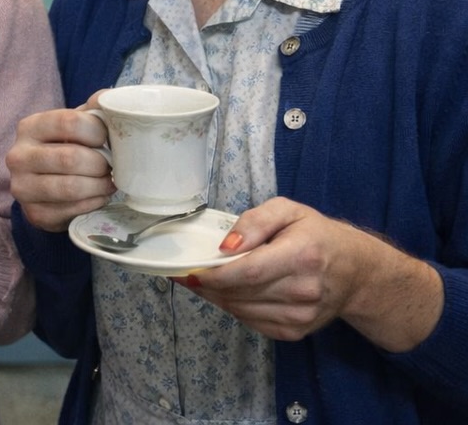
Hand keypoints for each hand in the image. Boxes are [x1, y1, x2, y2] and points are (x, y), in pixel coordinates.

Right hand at [6, 93, 116, 231]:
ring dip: (99, 186)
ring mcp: (22, 187)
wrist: (46, 182)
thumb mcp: (77, 123)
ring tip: (109, 182)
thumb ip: (94, 108)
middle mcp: (17, 156)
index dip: (96, 131)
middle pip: (70, 158)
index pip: (68, 122)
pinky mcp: (33, 214)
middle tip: (112, 166)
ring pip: (70, 187)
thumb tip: (109, 99)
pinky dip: (93, 204)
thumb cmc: (67, 147)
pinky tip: (98, 197)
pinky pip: (70, 210)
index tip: (106, 139)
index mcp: (29, 127)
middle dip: (100, 164)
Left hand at [175, 197, 442, 351]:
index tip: (186, 269)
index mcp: (302, 256)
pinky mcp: (295, 332)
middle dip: (206, 283)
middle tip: (186, 271)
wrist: (357, 272)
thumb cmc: (317, 235)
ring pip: (240, 310)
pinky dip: (233, 307)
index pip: (246, 272)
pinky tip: (230, 292)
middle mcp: (303, 291)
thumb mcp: (289, 211)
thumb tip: (225, 246)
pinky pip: (251, 321)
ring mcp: (301, 316)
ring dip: (216, 296)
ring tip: (205, 279)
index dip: (212, 274)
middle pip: (239, 293)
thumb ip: (254, 221)